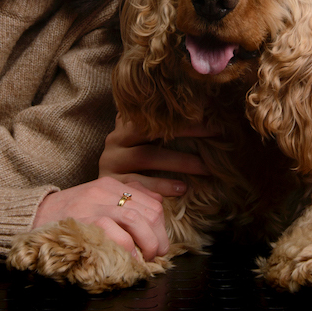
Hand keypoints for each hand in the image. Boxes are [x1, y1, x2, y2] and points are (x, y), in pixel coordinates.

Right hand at [31, 177, 169, 261]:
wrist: (31, 215)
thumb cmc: (67, 213)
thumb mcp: (97, 199)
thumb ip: (125, 199)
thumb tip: (158, 204)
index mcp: (111, 184)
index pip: (153, 200)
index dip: (162, 225)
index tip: (161, 242)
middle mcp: (105, 190)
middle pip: (150, 211)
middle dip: (159, 237)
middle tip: (157, 255)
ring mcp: (94, 205)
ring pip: (137, 221)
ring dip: (148, 245)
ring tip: (147, 259)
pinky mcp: (84, 222)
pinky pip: (117, 237)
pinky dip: (129, 251)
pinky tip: (129, 261)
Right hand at [98, 115, 214, 196]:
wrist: (94, 200)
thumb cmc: (129, 168)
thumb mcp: (140, 145)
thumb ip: (157, 130)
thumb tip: (198, 111)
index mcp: (125, 126)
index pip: (156, 113)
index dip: (184, 115)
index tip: (214, 121)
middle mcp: (115, 140)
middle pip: (152, 129)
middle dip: (187, 132)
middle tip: (216, 137)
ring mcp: (110, 162)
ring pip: (147, 156)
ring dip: (179, 161)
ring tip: (204, 168)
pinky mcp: (110, 184)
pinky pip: (138, 183)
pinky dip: (161, 185)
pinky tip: (182, 189)